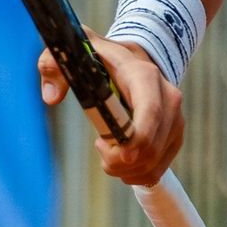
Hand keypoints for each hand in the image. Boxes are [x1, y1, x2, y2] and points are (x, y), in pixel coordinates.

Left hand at [37, 31, 183, 187]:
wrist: (132, 58)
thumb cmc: (98, 57)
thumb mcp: (72, 53)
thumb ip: (53, 67)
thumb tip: (51, 97)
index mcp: (143, 75)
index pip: (150, 110)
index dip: (138, 138)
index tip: (119, 156)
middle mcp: (168, 98)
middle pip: (151, 145)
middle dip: (120, 160)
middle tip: (99, 147)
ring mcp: (175, 119)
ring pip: (154, 162)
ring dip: (124, 169)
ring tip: (107, 151)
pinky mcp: (174, 136)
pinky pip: (157, 169)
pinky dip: (135, 174)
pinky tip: (120, 161)